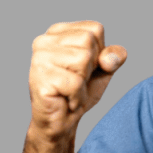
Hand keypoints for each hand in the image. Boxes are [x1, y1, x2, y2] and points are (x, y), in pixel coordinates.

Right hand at [27, 21, 126, 140]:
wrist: (61, 123)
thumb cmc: (78, 93)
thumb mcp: (103, 70)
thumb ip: (113, 57)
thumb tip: (111, 57)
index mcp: (58, 32)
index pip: (95, 29)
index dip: (99, 52)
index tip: (84, 68)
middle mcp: (44, 40)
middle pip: (88, 41)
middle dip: (90, 67)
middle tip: (76, 82)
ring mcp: (39, 58)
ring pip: (82, 60)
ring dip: (83, 83)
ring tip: (70, 91)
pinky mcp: (40, 78)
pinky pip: (75, 83)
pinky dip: (77, 97)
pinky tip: (66, 100)